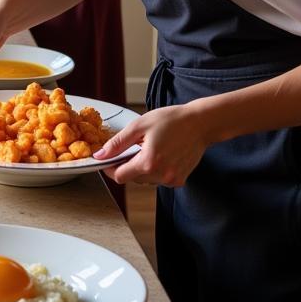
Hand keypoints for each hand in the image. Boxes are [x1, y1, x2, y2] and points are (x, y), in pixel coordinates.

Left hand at [95, 103, 210, 186]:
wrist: (200, 124)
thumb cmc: (170, 120)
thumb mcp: (139, 126)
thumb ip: (117, 143)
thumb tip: (100, 155)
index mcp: (148, 163)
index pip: (119, 176)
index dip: (110, 168)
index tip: (108, 159)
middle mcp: (161, 175)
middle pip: (132, 178)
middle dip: (126, 165)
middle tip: (131, 147)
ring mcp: (172, 180)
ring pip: (145, 179)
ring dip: (141, 168)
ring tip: (149, 148)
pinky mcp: (179, 180)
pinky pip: (158, 179)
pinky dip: (154, 169)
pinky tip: (161, 154)